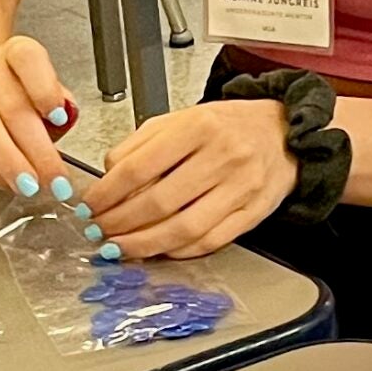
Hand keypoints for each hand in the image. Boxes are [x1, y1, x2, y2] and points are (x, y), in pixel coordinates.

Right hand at [0, 37, 81, 200]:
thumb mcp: (46, 87)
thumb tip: (66, 119)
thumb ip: (59, 102)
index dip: (44, 89)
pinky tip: (8, 183)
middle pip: (11, 106)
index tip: (60, 118)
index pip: (27, 60)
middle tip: (55, 176)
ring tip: (30, 185)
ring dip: (10, 161)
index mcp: (15, 52)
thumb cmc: (18, 91)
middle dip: (37, 148)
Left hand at [80, 101, 294, 259]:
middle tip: (100, 230)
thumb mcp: (180, 119)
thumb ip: (140, 145)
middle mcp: (222, 156)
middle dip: (120, 223)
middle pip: (158, 202)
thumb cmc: (226, 127)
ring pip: (183, 228)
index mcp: (198, 127)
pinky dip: (178, 251)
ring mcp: (241, 187)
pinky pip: (210, 241)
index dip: (106, 193)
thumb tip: (107, 179)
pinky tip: (158, 250)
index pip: (138, 167)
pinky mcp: (253, 212)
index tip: (90, 206)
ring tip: (121, 247)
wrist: (282, 132)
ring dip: (144, 244)